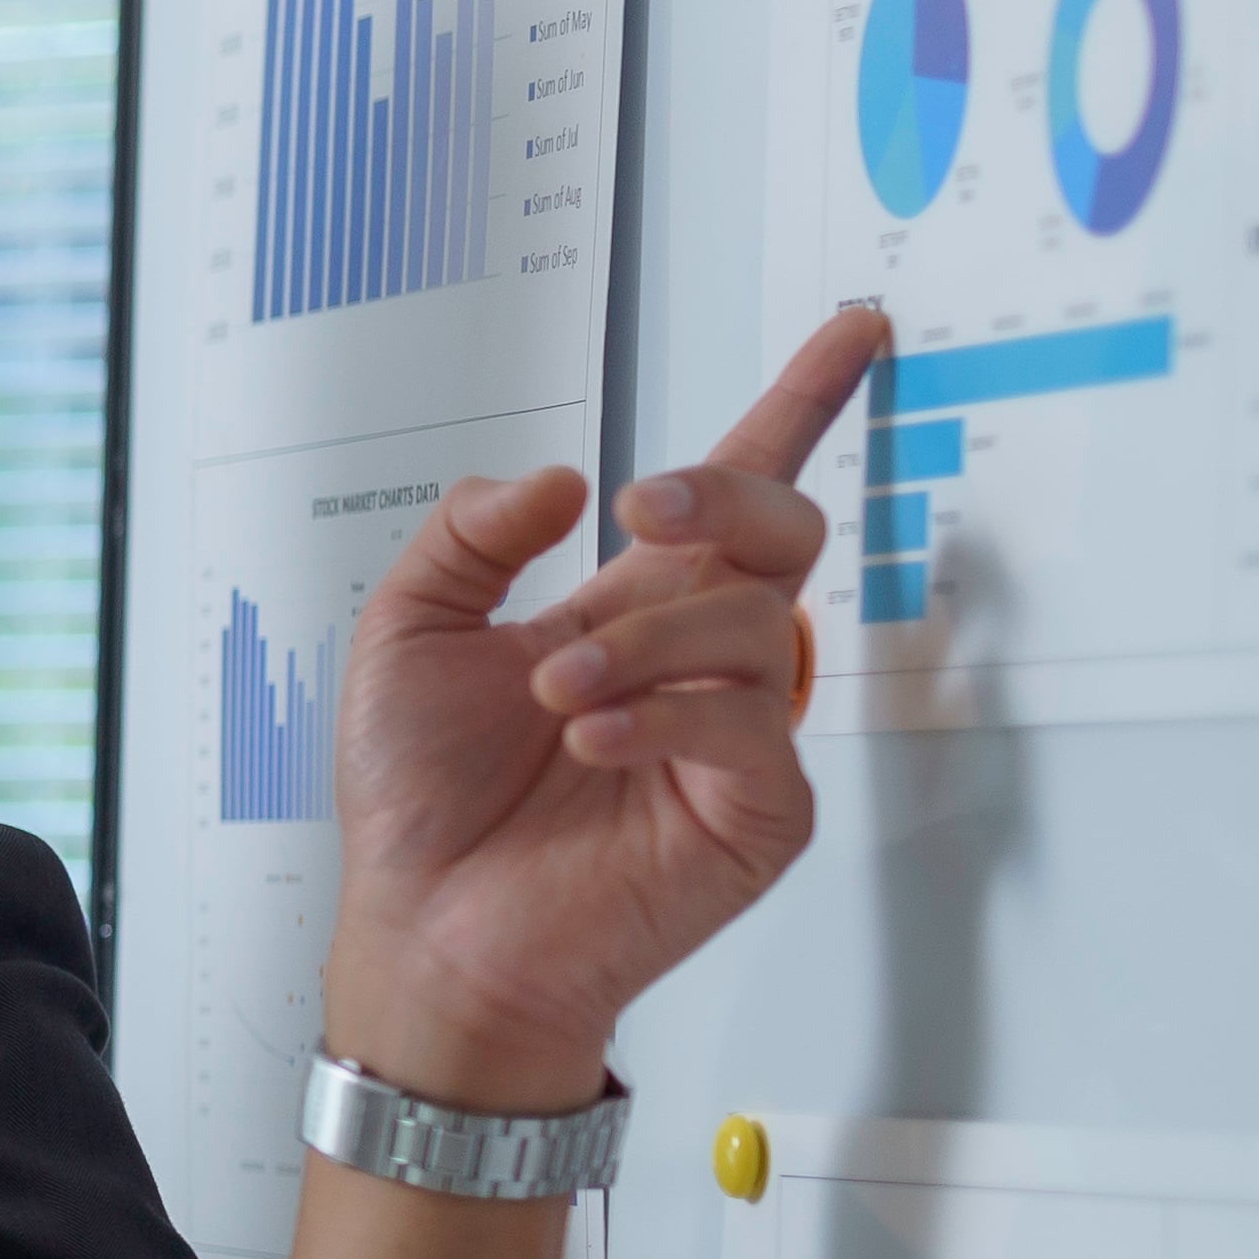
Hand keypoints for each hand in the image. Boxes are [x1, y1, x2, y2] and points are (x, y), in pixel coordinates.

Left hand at [320, 305, 884, 1106]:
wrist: (428, 929)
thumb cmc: (420, 800)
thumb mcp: (404, 634)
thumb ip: (470, 536)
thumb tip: (561, 482)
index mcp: (630, 608)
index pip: (732, 489)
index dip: (799, 404)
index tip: (854, 329)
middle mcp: (698, 659)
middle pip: (781, 525)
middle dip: (720, 494)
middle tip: (637, 512)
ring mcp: (738, 734)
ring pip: (748, 619)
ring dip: (638, 642)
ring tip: (552, 696)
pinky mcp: (758, 808)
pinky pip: (745, 723)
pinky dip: (662, 716)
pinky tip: (590, 741)